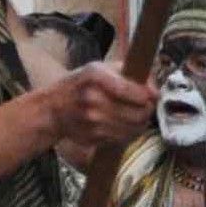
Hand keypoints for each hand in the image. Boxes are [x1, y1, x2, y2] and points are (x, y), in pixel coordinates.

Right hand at [41, 62, 157, 151]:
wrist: (53, 109)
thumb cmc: (79, 85)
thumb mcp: (98, 68)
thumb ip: (126, 72)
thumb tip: (152, 87)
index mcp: (95, 77)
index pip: (134, 91)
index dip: (149, 95)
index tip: (152, 94)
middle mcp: (93, 100)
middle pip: (139, 112)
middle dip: (148, 109)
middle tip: (146, 105)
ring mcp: (93, 122)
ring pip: (135, 128)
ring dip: (140, 122)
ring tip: (134, 114)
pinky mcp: (94, 137)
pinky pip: (124, 138)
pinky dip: (128, 132)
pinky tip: (122, 123)